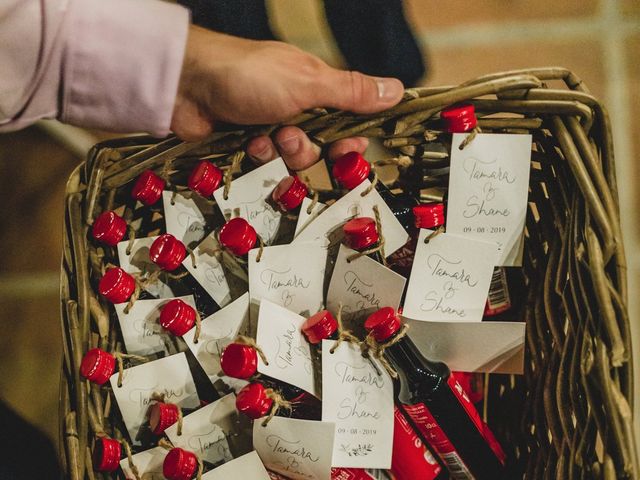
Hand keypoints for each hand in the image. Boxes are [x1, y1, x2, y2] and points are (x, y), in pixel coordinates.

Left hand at [171, 26, 403, 168]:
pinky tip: (246, 142)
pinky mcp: (244, 144)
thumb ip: (351, 91)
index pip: (346, 121)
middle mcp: (293, 108)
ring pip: (290, 160)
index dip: (349, 140)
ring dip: (280, 153)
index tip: (350, 151)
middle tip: (292, 138)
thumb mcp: (308, 82)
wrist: (186, 86)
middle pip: (319, 148)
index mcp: (313, 88)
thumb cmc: (247, 74)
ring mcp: (267, 126)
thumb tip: (395, 89)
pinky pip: (264, 164)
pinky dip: (256, 156)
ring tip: (265, 137)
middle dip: (307, 150)